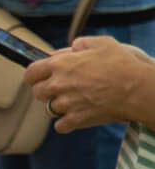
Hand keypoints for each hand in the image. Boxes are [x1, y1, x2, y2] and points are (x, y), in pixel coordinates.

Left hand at [26, 36, 154, 131]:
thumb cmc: (122, 64)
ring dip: (59, 106)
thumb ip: (80, 44)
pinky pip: (60, 126)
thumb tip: (70, 49)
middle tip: (61, 89)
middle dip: (46, 91)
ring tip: (75, 101)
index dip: (34, 75)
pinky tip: (76, 116)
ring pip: (49, 109)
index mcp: (60, 64)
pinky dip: (66, 122)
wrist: (137, 88)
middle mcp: (58, 84)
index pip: (31, 72)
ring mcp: (66, 104)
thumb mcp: (102, 43)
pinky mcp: (76, 119)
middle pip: (37, 92)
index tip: (39, 77)